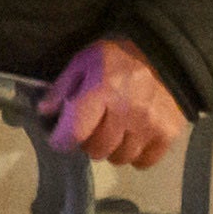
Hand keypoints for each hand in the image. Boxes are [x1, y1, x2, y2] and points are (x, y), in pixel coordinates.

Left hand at [34, 40, 190, 174]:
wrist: (166, 52)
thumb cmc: (119, 54)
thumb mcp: (84, 60)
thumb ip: (63, 86)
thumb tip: (44, 112)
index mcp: (101, 91)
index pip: (75, 132)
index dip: (62, 140)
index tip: (60, 138)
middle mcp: (125, 112)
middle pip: (96, 150)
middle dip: (89, 142)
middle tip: (92, 128)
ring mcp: (149, 125)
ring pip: (120, 158)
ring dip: (112, 149)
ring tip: (114, 132)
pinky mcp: (168, 133)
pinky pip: (144, 161)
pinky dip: (136, 155)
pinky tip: (133, 138)